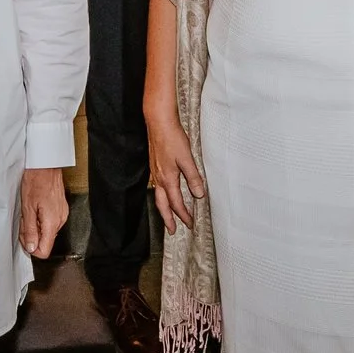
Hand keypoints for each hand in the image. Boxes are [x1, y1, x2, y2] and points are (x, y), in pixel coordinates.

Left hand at [17, 167, 69, 259]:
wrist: (46, 165)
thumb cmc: (36, 181)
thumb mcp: (27, 208)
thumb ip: (30, 230)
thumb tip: (31, 247)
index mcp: (52, 222)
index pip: (45, 250)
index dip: (32, 248)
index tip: (24, 238)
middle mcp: (60, 220)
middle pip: (45, 241)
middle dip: (31, 234)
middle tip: (24, 220)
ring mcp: (62, 214)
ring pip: (47, 231)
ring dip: (36, 225)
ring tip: (30, 211)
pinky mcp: (61, 209)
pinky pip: (50, 222)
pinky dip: (41, 218)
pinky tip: (36, 207)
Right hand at [146, 115, 206, 234]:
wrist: (158, 122)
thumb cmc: (172, 138)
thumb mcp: (187, 159)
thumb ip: (193, 177)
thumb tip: (199, 195)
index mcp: (167, 179)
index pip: (176, 203)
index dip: (183, 215)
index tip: (190, 224)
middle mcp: (159, 178)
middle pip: (162, 205)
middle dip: (168, 219)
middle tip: (172, 230)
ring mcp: (155, 172)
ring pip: (158, 196)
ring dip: (164, 208)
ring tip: (168, 216)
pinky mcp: (154, 165)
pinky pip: (157, 187)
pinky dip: (161, 196)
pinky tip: (165, 193)